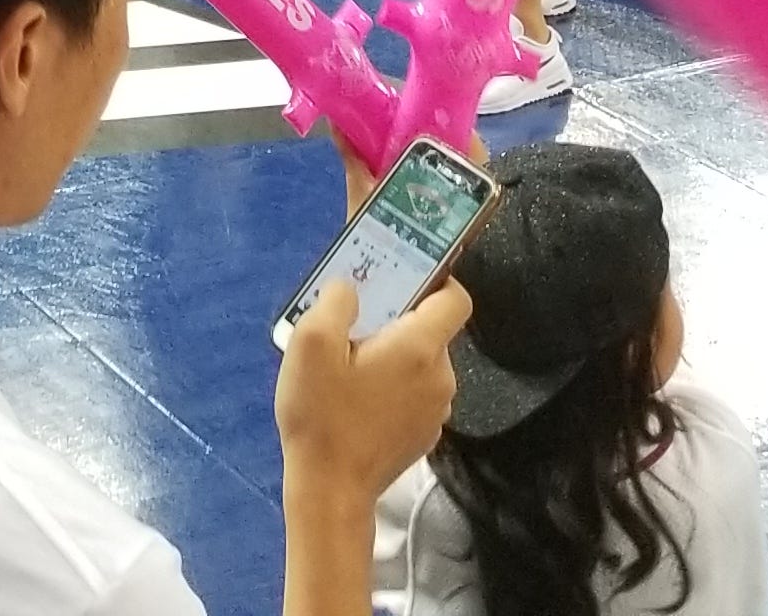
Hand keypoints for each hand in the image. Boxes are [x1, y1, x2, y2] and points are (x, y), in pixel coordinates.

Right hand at [274, 272, 467, 506]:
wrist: (331, 491)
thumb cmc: (323, 413)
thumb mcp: (311, 342)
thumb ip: (335, 299)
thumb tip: (352, 289)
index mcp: (420, 348)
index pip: (456, 299)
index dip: (435, 279)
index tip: (399, 276)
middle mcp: (440, 377)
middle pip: (431, 329)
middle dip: (396, 317)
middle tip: (353, 321)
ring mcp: (435, 412)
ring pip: (421, 362)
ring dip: (393, 353)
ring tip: (348, 363)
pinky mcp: (423, 436)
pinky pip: (414, 391)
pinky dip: (393, 384)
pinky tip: (356, 397)